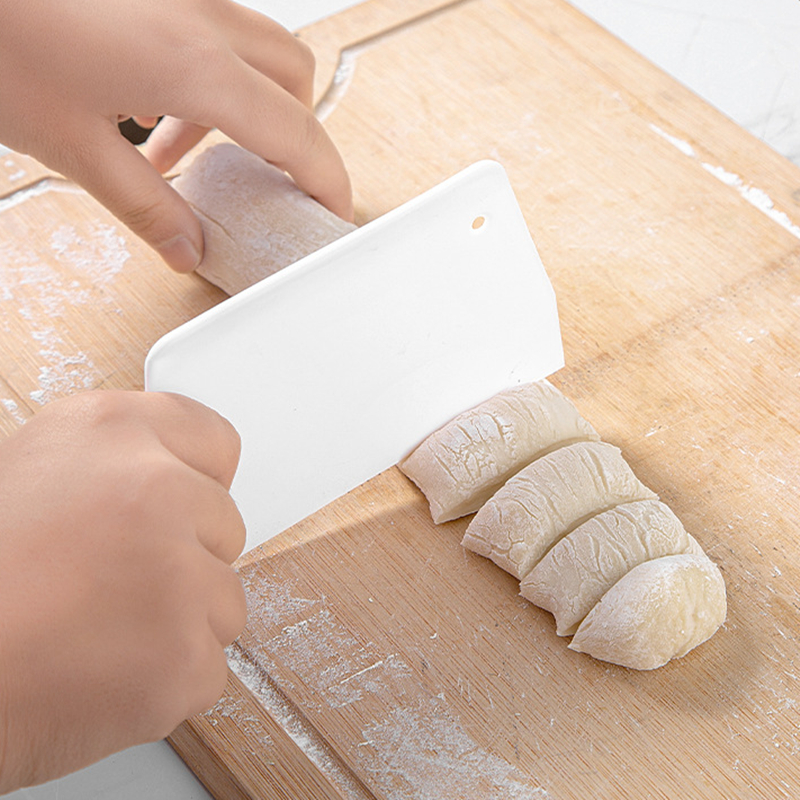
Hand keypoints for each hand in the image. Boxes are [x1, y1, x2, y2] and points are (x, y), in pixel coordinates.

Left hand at [0, 0, 352, 272]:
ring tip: (191, 155)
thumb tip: (186, 249)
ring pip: (258, 51)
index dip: (327, 179)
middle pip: (295, 80)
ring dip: (250, 107)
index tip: (335, 211)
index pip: (297, 132)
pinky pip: (213, 30)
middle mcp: (201, 18)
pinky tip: (157, 106)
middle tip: (271, 183)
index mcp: (195, 65)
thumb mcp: (72, 146)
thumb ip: (144, 207)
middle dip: (297, 137)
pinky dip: (212, 75)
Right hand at [0, 391, 246, 791]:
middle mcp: (156, 488)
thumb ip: (115, 467)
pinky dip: (163, 682)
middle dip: (183, 558)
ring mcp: (178, 574)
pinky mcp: (183, 656)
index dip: (194, 482)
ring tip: (93, 631)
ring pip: (222, 600)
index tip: (174, 509)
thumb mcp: (30, 472)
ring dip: (176, 623)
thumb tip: (178, 477)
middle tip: (105, 582)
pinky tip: (98, 675)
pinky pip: (205, 666)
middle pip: (226, 526)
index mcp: (110, 430)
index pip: (215, 442)